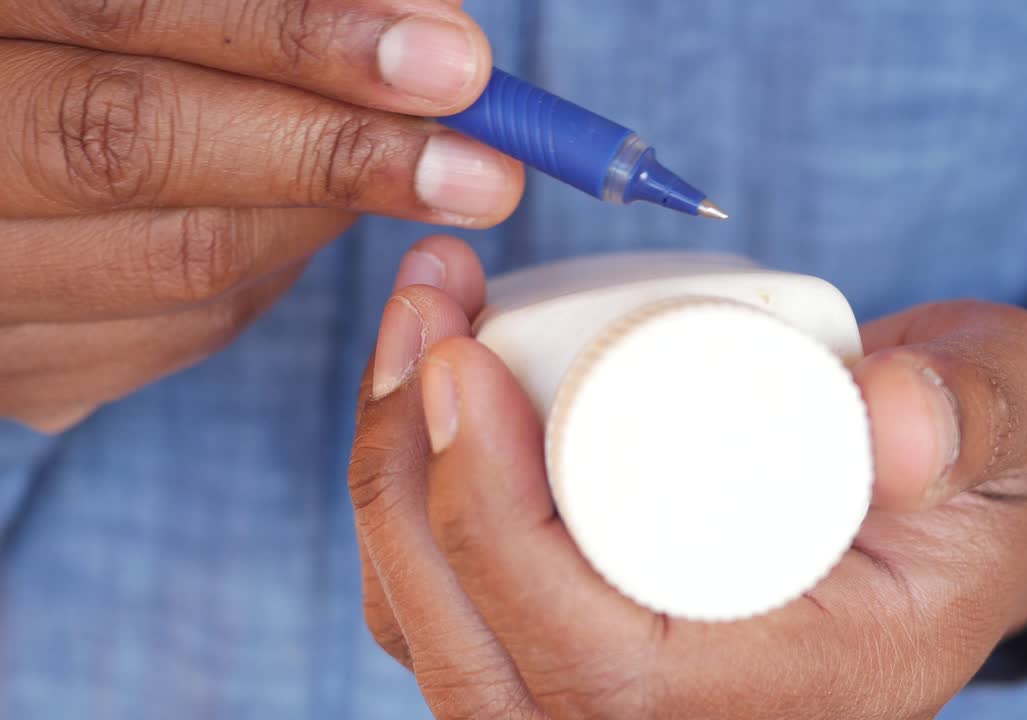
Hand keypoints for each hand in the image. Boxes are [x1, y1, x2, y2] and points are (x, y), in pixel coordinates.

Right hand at [0, 0, 523, 431]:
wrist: (10, 137)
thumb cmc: (93, 41)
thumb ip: (270, 1)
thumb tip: (424, 24)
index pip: (117, 17)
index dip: (294, 37)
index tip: (453, 61)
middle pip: (136, 154)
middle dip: (338, 157)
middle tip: (489, 164)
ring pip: (180, 263)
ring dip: (322, 214)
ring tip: (418, 172)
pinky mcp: (22, 368)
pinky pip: (181, 331)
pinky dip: (274, 272)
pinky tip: (308, 221)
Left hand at [349, 239, 1026, 718]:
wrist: (958, 498)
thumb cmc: (986, 461)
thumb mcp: (1014, 420)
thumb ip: (978, 412)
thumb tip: (898, 418)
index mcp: (797, 697)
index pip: (601, 669)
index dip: (500, 527)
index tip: (470, 366)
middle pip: (484, 664)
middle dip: (414, 485)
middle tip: (428, 321)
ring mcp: (632, 699)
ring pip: (445, 644)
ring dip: (393, 483)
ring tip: (417, 327)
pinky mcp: (590, 647)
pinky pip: (452, 613)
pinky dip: (408, 503)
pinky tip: (418, 383)